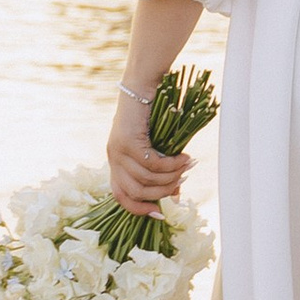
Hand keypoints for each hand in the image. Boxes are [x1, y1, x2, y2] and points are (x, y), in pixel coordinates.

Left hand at [107, 89, 192, 217]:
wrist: (143, 86)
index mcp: (116, 163)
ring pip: (146, 179)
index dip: (139, 209)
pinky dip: (171, 164)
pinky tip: (183, 157)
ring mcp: (118, 150)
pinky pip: (152, 163)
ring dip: (171, 176)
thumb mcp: (154, 148)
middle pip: (136, 192)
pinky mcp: (127, 141)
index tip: (160, 213)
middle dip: (162, 193)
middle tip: (182, 182)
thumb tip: (176, 196)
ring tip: (186, 165)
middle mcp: (113, 159)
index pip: (121, 196)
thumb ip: (160, 172)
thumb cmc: (152, 117)